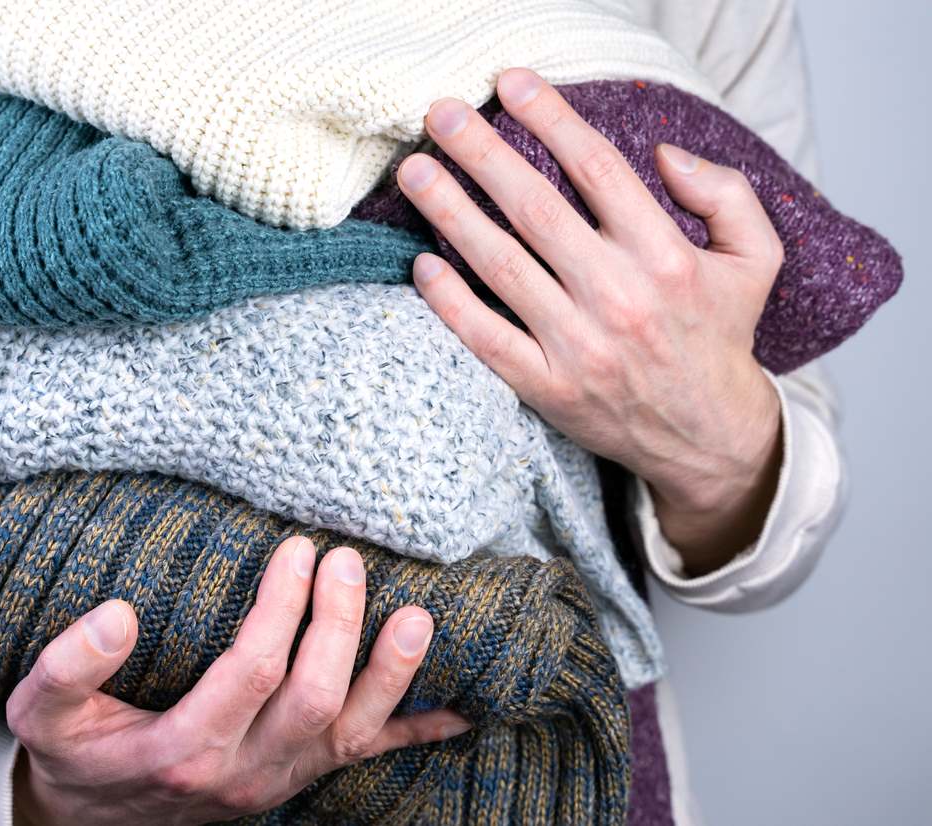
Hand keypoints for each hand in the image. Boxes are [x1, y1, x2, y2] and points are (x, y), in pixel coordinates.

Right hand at [8, 536, 468, 825]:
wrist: (96, 822)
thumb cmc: (75, 755)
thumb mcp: (41, 715)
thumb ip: (65, 668)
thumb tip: (117, 616)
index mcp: (184, 748)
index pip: (252, 671)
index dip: (281, 609)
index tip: (293, 548)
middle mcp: (245, 769)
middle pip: (314, 697)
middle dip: (337, 624)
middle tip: (344, 557)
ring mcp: (282, 777)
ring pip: (353, 731)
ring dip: (392, 673)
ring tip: (417, 613)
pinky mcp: (302, 776)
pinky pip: (370, 757)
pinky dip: (420, 730)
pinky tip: (464, 704)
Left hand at [397, 69, 782, 573]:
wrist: (708, 437)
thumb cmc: (720, 335)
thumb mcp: (756, 259)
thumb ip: (726, 194)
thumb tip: (664, 155)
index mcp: (667, 257)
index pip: (598, 170)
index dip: (551, 118)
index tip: (510, 82)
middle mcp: (619, 297)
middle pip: (535, 209)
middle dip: (482, 153)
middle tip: (441, 114)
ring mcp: (579, 346)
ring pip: (501, 266)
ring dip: (450, 214)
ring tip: (414, 174)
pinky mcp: (547, 387)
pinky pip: (486, 337)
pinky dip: (450, 301)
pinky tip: (422, 264)